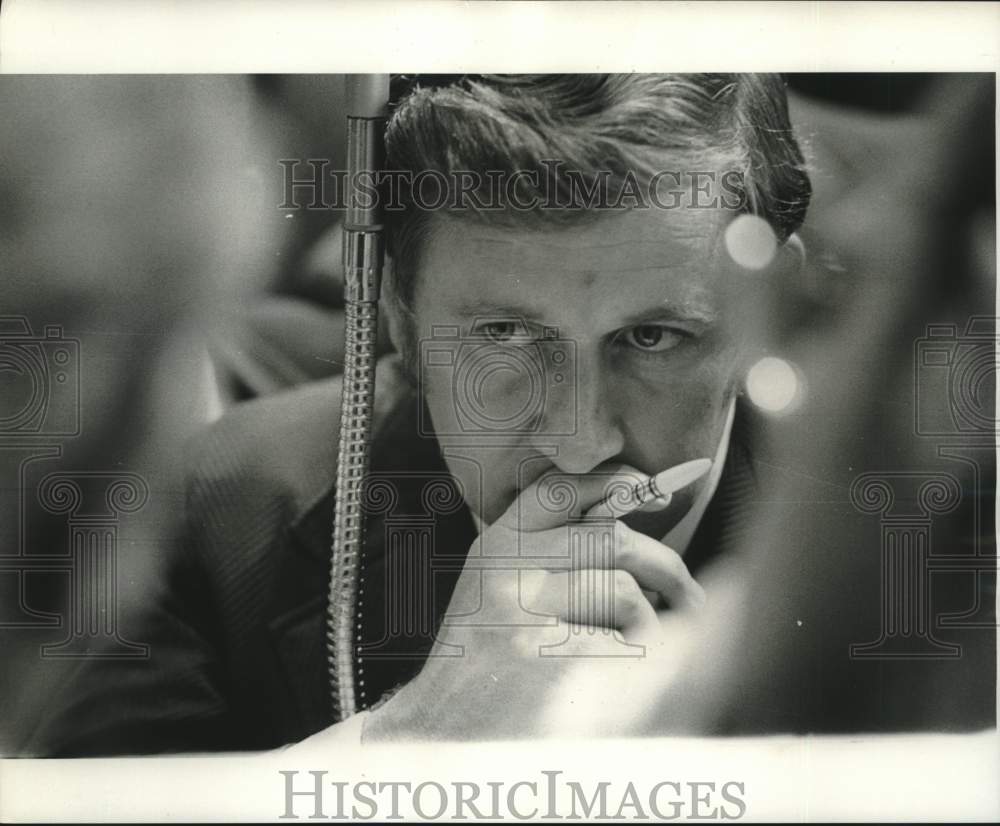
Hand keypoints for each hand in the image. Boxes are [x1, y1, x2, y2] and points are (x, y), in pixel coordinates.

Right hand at [363, 464, 703, 739]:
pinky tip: (624, 682)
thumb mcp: (499, 591)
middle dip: (665, 565)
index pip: (560, 490)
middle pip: (611, 539)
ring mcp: (525, 616)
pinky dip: (644, 660)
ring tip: (643, 648)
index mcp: (494, 548)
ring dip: (652, 623)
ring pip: (625, 592)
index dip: (615, 482)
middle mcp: (505, 571)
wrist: (446, 739)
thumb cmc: (485, 668)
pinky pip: (631, 644)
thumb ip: (549, 547)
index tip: (655, 494)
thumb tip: (635, 505)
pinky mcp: (553, 664)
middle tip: (688, 595)